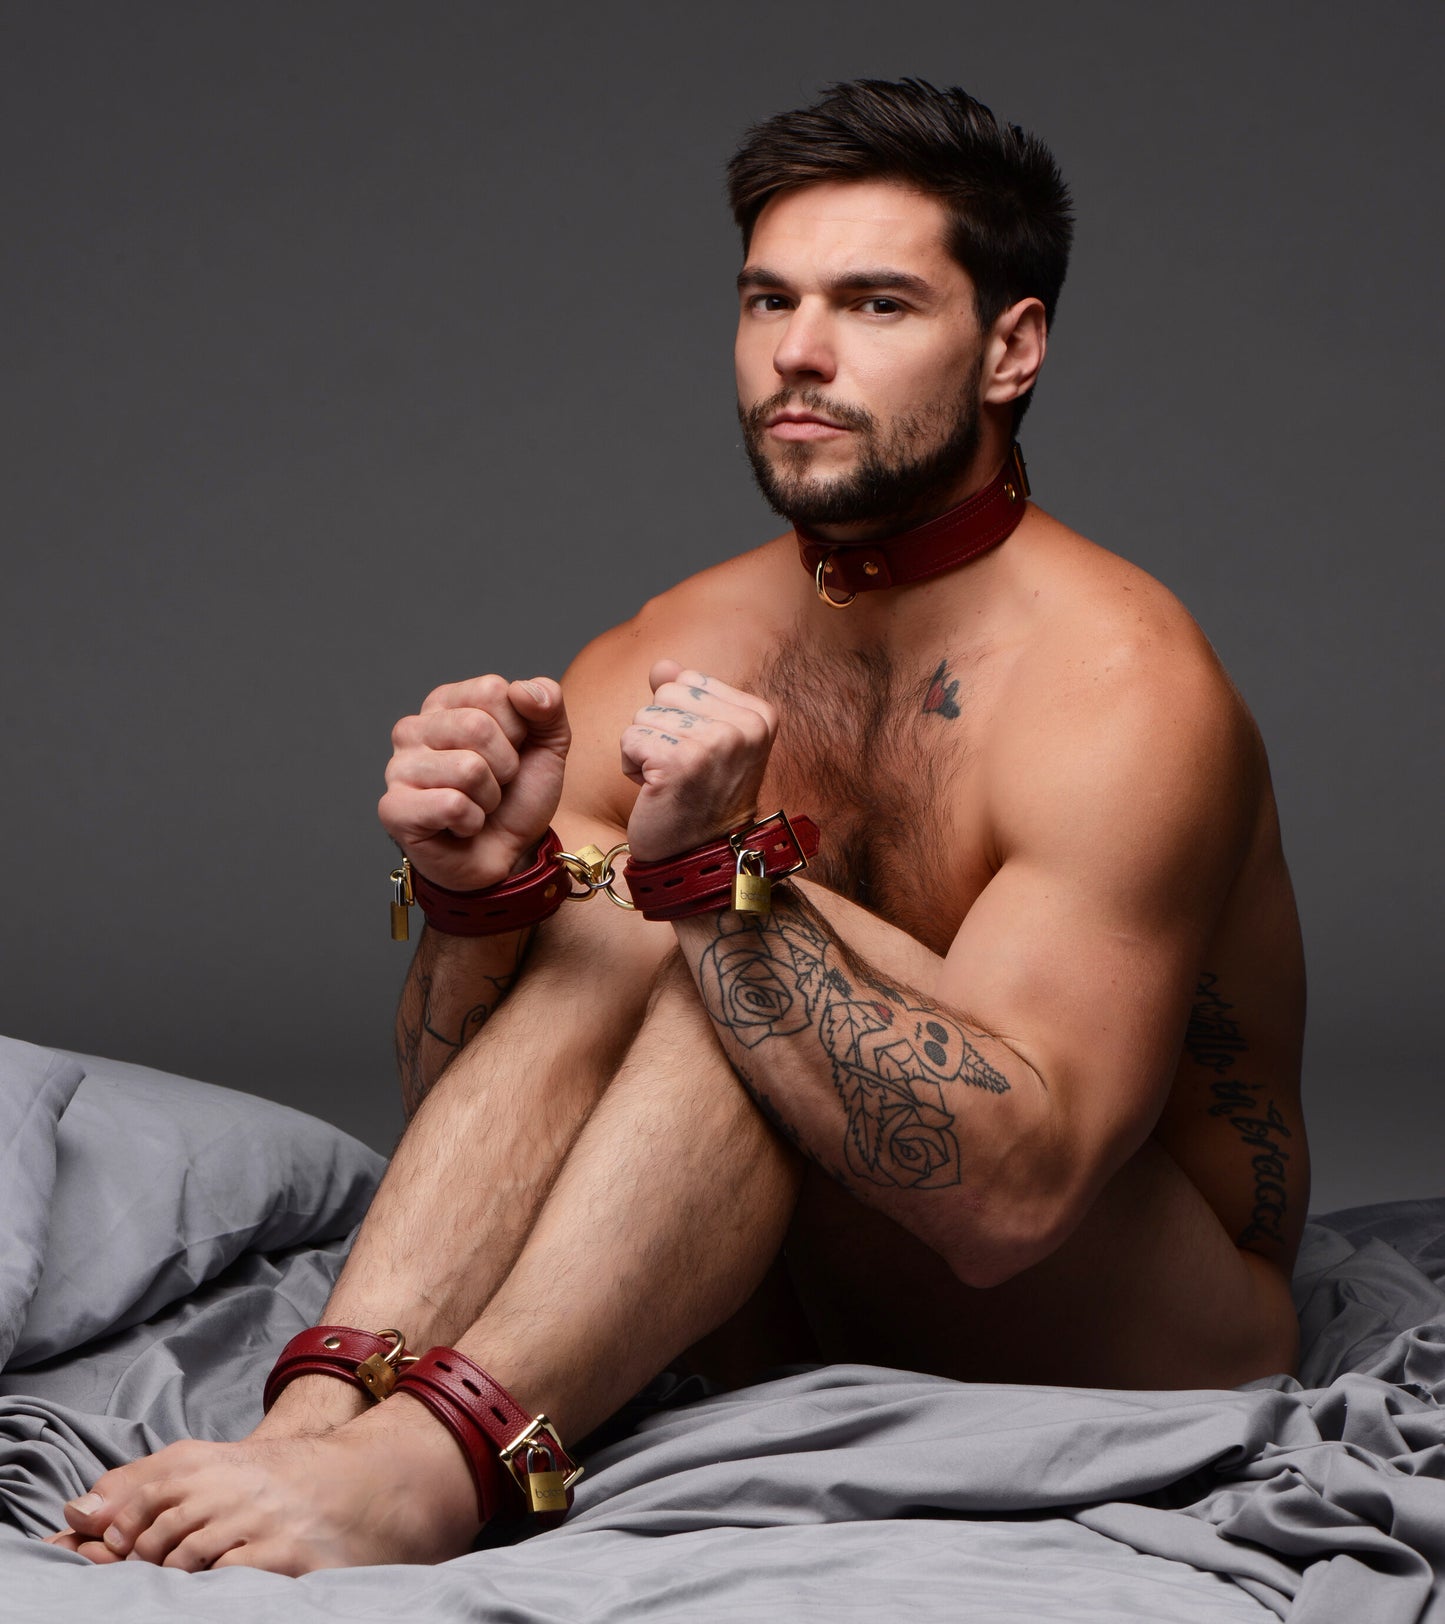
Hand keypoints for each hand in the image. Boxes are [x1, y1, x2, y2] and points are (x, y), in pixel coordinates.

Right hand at [379, 675, 569, 890]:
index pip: (492, 690)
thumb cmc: (518, 797)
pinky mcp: (394, 808)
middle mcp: (413, 728)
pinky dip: (472, 821)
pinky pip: (451, 804)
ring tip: (478, 805)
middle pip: (477, 726)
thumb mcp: (548, 744)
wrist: (508, 855)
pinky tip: (461, 826)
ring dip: (489, 797)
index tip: (510, 753)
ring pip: (468, 768)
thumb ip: (548, 703)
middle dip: (505, 766)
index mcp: (445, 703)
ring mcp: (397, 768)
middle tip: (495, 785)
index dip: (517, 729)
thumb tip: (523, 689)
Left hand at [620, 660, 777, 861]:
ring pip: (644, 716)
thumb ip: (686, 697)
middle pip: (664, 694)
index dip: (679, 718)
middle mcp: (744, 726)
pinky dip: (631, 766)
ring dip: (644, 751)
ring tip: (669, 783)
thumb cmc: (700, 799)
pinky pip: (630, 738)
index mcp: (759, 715)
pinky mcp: (680, 762)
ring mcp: (715, 743)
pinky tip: (655, 791)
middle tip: (682, 772)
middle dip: (659, 731)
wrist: (702, 859)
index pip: (689, 681)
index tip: (700, 757)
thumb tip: (662, 665)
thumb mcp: (705, 740)